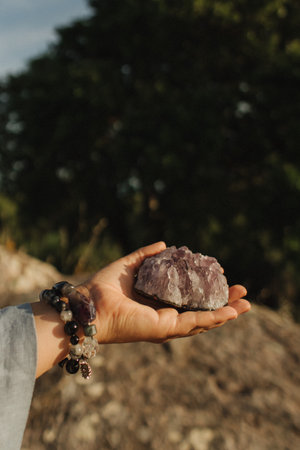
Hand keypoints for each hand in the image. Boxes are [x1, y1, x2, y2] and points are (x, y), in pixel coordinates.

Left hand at [79, 242, 250, 343]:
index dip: (208, 291)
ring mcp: (166, 326)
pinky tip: (230, 312)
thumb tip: (165, 244)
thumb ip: (146, 256)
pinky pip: (194, 324)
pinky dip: (213, 318)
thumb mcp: (130, 265)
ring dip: (225, 313)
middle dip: (223, 304)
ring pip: (203, 321)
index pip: (189, 300)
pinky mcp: (164, 329)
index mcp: (158, 304)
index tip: (223, 278)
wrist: (88, 305)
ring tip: (245, 304)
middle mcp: (165, 318)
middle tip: (241, 292)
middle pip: (201, 312)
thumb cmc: (103, 288)